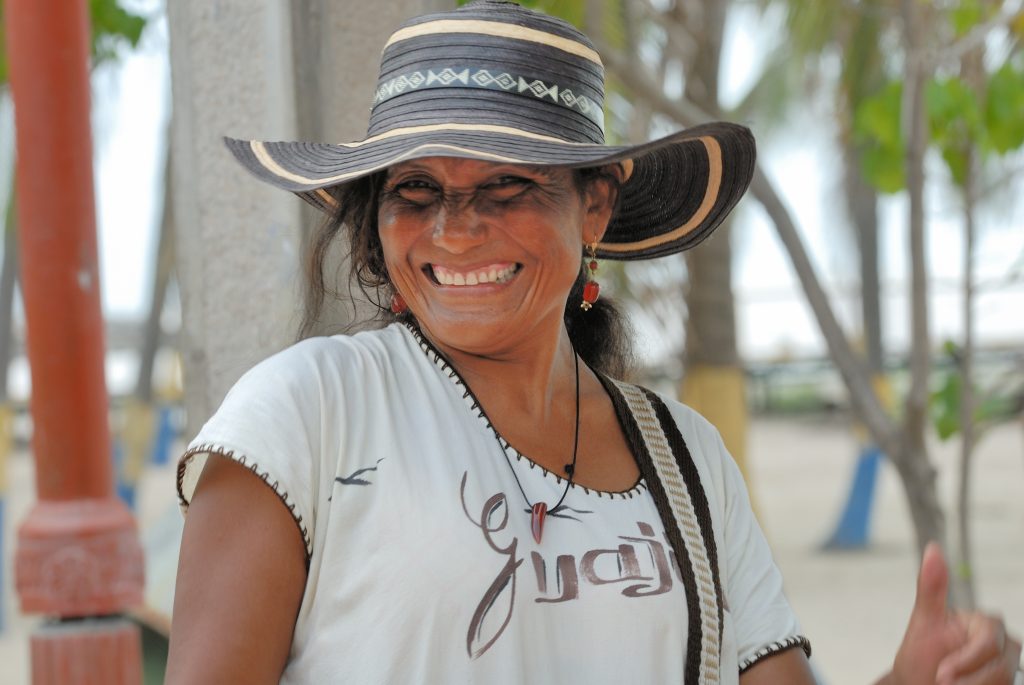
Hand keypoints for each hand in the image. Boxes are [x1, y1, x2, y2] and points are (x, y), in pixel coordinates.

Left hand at [886, 542, 1021, 684]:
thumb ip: (931, 588)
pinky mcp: (1004, 683)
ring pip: (1004, 681)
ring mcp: (1005, 666)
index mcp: (982, 623)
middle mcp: (1001, 644)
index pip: (989, 640)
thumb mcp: (923, 623)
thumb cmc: (920, 657)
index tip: (941, 673)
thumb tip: (933, 549)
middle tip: (941, 682)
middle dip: (969, 679)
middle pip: (1002, 666)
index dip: (967, 659)